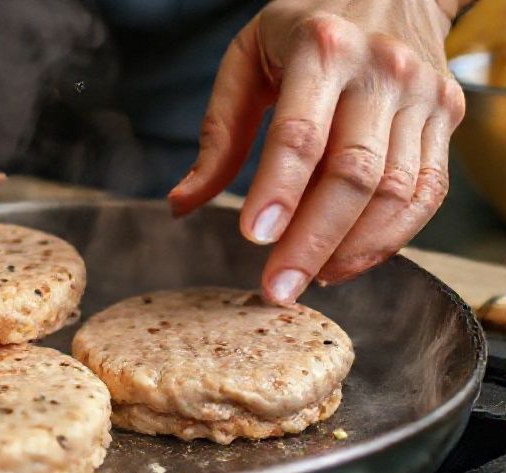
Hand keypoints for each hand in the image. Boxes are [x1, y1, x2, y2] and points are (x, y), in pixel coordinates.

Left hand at [167, 0, 466, 303]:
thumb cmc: (305, 26)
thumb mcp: (246, 59)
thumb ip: (218, 133)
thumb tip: (182, 204)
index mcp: (322, 48)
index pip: (300, 134)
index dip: (278, 191)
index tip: (253, 238)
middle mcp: (381, 71)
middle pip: (353, 174)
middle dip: (311, 241)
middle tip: (277, 288)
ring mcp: (422, 95)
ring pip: (396, 192)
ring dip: (349, 250)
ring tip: (306, 281)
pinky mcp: (447, 116)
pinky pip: (427, 193)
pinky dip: (389, 238)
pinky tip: (346, 262)